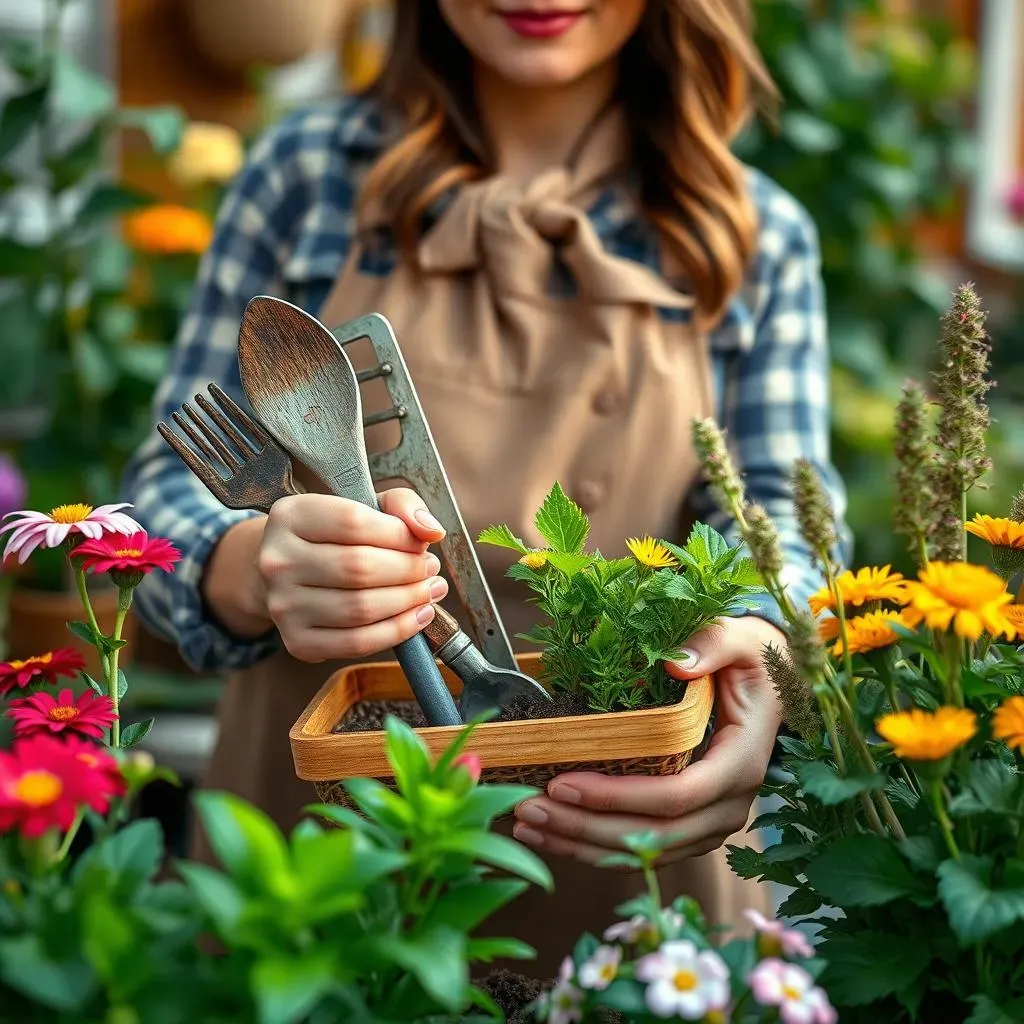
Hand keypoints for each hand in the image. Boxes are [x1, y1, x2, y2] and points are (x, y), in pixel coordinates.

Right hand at [255, 489, 447, 661]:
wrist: (293, 573)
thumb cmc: (336, 536)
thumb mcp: (365, 504)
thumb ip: (402, 505)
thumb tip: (431, 529)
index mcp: (291, 516)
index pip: (354, 522)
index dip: (399, 535)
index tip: (422, 543)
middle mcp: (278, 561)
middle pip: (358, 568)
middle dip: (409, 570)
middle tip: (430, 568)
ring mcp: (283, 605)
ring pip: (360, 609)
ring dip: (408, 601)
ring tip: (428, 590)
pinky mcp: (297, 641)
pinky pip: (357, 643)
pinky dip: (397, 631)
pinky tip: (417, 616)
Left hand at [512, 616, 784, 864]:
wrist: (770, 689)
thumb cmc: (751, 662)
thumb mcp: (740, 640)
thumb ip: (714, 644)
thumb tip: (675, 662)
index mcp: (740, 763)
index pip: (676, 795)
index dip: (617, 797)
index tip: (562, 784)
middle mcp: (728, 807)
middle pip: (653, 835)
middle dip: (585, 827)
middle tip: (527, 809)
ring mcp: (710, 825)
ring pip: (644, 853)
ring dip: (580, 845)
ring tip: (526, 826)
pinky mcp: (691, 830)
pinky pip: (642, 850)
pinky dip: (594, 848)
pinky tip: (550, 836)